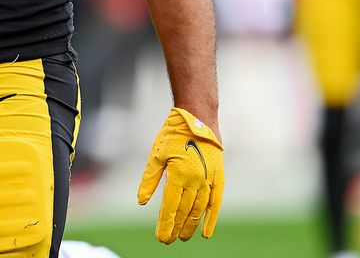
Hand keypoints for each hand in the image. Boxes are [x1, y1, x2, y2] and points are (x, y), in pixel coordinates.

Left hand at [137, 107, 223, 242]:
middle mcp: (196, 180)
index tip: (161, 238)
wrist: (198, 119)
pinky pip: (216, 203)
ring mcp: (209, 180)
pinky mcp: (218, 178)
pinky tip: (206, 232)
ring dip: (191, 225)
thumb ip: (150, 180)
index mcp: (179, 175)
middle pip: (185, 212)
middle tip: (168, 240)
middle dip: (176, 228)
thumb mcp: (156, 155)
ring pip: (200, 210)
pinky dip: (211, 218)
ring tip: (183, 237)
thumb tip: (141, 202)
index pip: (171, 207)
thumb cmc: (173, 135)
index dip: (166, 224)